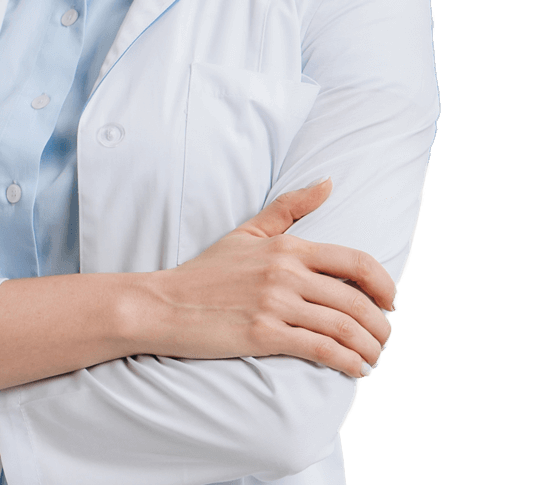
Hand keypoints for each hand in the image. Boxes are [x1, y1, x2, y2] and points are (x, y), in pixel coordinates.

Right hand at [150, 178, 394, 379]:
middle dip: (380, 326)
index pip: (355, 262)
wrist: (165, 304)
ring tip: (371, 358)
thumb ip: (289, 208)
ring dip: (368, 348)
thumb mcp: (248, 233)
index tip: (389, 303)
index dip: (383, 285)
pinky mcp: (264, 335)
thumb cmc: (207, 271)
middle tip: (382, 338)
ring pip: (343, 328)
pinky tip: (354, 370)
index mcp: (287, 247)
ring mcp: (275, 304)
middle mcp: (286, 273)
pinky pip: (320, 350)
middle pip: (356, 301)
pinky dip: (346, 363)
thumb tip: (328, 183)